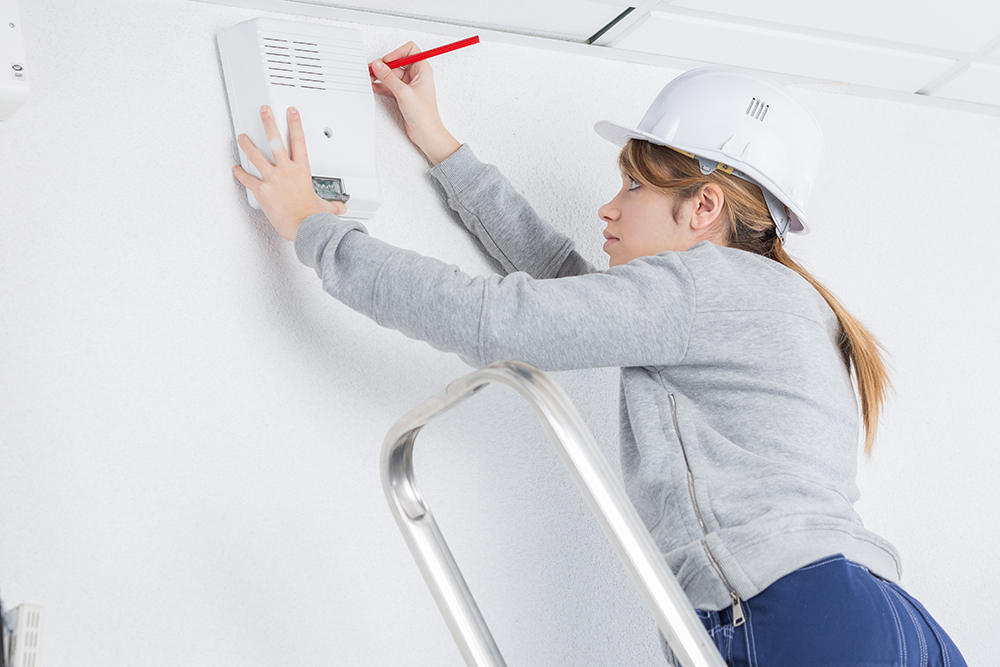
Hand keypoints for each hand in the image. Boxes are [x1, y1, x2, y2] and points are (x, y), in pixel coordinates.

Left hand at [233, 105, 345, 240]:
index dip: (295, 123)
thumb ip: (332, 205)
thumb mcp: (326, 207)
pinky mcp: (263, 191)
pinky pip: (247, 180)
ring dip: (247, 145)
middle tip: (264, 111)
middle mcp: (286, 171)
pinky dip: (240, 174)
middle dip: (268, 122)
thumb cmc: (313, 217)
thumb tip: (340, 208)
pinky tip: (235, 169)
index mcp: (301, 171)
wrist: (305, 226)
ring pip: (256, 156)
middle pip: (275, 140)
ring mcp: (273, 179)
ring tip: (241, 137)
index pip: (299, 140)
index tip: (291, 112)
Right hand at [370, 42, 460, 164]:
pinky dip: (381, 85)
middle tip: (372, 69)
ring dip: (380, 76)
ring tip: (369, 78)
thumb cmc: (424, 115)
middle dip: (384, 65)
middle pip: (397, 62)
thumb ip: (389, 78)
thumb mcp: (404, 93)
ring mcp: (409, 85)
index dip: (397, 53)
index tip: (387, 61)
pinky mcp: (403, 94)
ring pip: (391, 74)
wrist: (426, 133)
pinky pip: (390, 85)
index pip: (410, 50)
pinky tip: (373, 86)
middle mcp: (416, 75)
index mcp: (423, 70)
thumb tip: (379, 66)